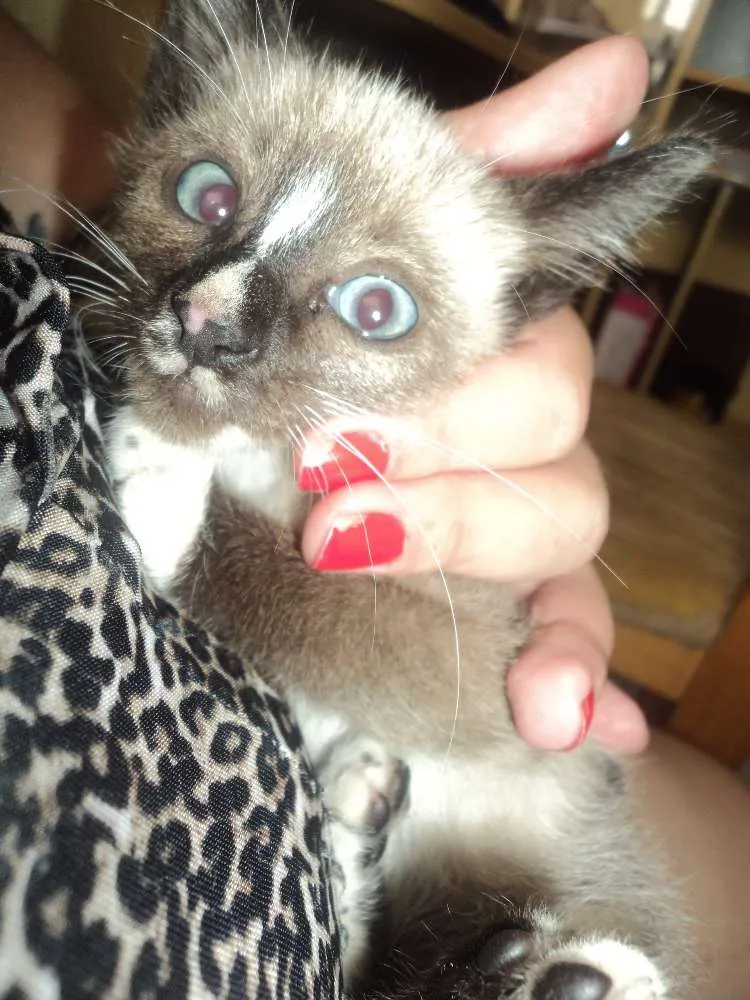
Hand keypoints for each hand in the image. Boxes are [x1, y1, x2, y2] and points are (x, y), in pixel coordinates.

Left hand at [296, 36, 649, 754]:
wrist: (251, 440)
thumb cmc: (313, 339)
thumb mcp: (370, 240)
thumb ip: (483, 168)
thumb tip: (612, 69)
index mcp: (498, 352)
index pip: (535, 368)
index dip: (459, 407)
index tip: (349, 443)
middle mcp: (522, 435)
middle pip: (548, 457)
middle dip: (442, 483)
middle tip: (323, 489)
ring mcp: (522, 524)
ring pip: (562, 542)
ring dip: (490, 569)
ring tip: (388, 579)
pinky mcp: (512, 607)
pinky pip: (573, 639)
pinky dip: (581, 685)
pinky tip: (571, 725)